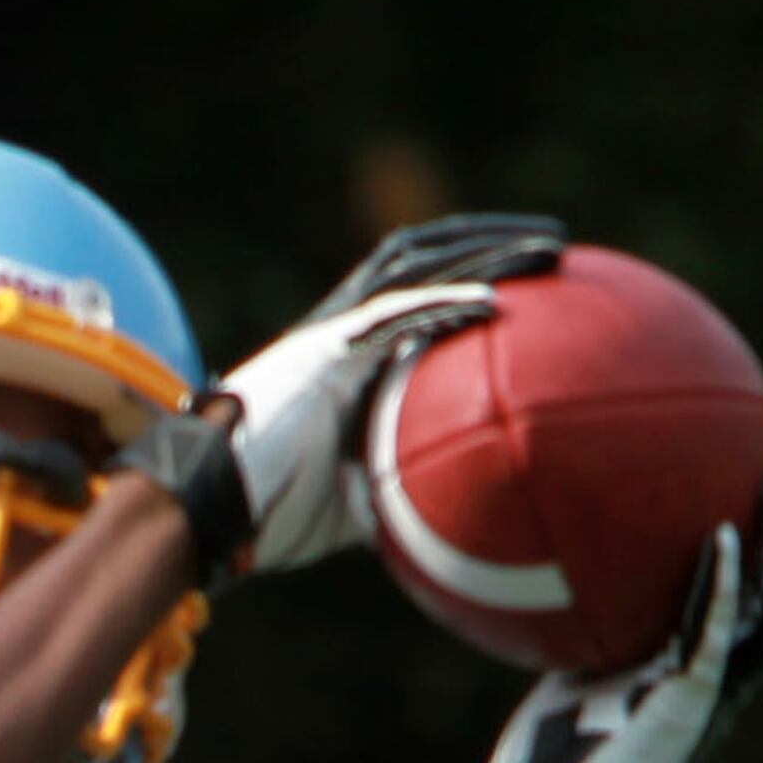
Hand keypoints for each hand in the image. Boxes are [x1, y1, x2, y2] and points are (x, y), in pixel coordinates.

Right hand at [120, 214, 564, 582]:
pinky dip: (447, 308)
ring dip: (485, 254)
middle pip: (424, 261)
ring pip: (418, 271)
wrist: (208, 507)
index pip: (413, 292)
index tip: (523, 275)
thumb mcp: (345, 498)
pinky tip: (494, 303)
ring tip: (547, 248)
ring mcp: (331, 336)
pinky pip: (397, 318)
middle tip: (554, 243)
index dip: (467, 273)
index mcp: (341, 356)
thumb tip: (440, 521)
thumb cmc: (264, 512)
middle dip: (488, 241)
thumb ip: (391, 489)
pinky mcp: (325, 353)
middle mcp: (338, 331)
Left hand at [466, 447, 762, 762]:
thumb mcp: (581, 661)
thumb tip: (552, 557)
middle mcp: (726, 673)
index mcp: (709, 665)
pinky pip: (716, 632)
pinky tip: (724, 536)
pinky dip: (723, 585)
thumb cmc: (552, 749)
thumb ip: (596, 617)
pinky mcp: (691, 699)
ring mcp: (716, 686)